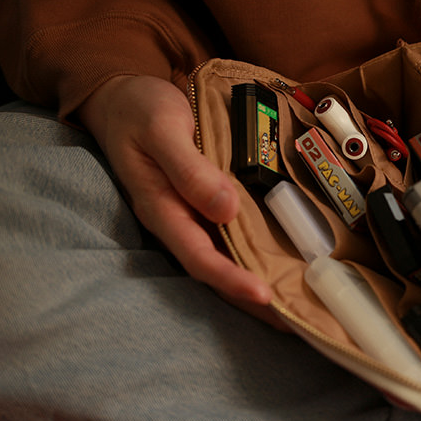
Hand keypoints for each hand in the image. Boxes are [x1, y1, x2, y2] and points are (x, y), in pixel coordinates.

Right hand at [78, 75, 273, 304]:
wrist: (123, 98)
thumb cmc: (141, 111)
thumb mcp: (162, 131)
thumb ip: (190, 169)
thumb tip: (226, 208)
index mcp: (163, 210)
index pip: (199, 257)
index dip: (231, 280)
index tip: (265, 296)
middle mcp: (178, 221)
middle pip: (217, 271)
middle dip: (252, 300)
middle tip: (296, 322)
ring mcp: (192, 215)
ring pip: (226, 258)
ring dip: (258, 283)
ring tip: (297, 307)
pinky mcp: (205, 205)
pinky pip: (232, 236)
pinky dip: (255, 254)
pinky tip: (282, 263)